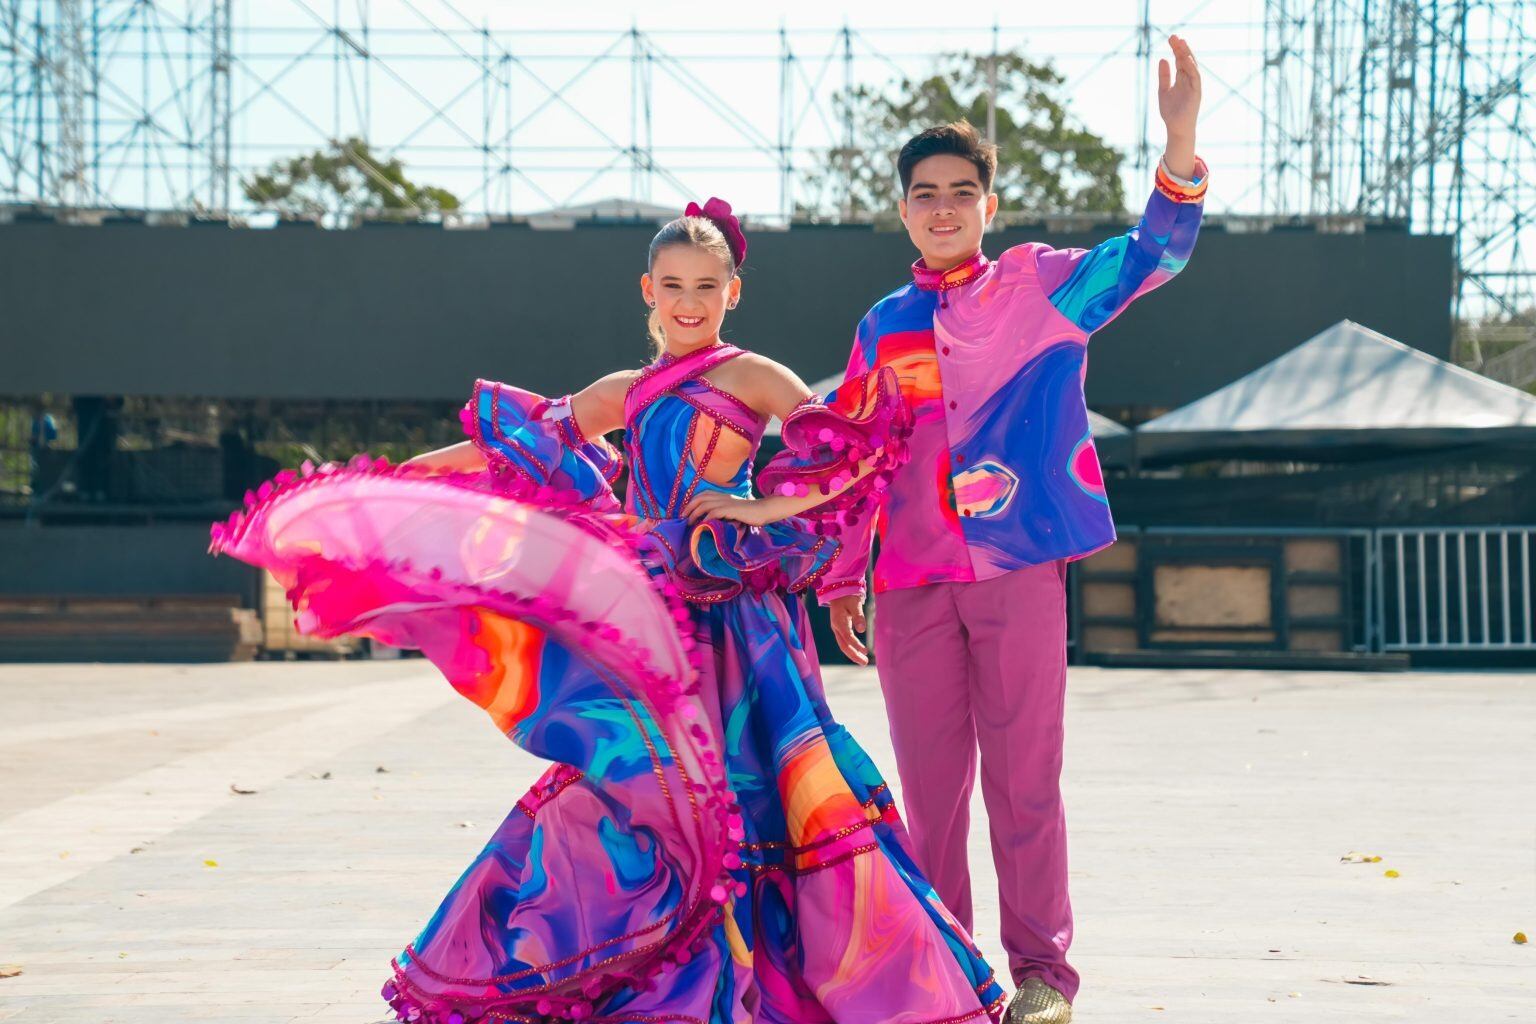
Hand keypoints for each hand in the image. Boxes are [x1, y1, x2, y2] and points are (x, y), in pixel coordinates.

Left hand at [683, 491, 792, 527]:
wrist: (763, 511)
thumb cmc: (749, 514)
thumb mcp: (733, 511)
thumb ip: (722, 514)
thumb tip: (710, 523)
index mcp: (722, 496)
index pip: (702, 494)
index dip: (692, 502)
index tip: (685, 512)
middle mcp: (722, 497)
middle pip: (700, 498)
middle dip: (689, 507)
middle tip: (683, 518)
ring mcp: (727, 502)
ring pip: (705, 504)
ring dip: (694, 513)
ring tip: (690, 523)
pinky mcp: (731, 509)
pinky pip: (714, 512)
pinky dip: (706, 518)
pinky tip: (702, 524)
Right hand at [827, 594, 868, 665]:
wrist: (838, 591)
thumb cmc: (847, 596)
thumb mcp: (855, 603)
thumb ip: (858, 616)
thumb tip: (862, 630)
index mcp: (838, 621)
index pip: (847, 636)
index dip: (856, 645)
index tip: (866, 651)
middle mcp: (836, 627)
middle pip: (843, 645)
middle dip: (854, 655)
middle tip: (865, 663)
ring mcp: (836, 629)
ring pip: (843, 645)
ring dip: (853, 654)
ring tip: (864, 661)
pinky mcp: (839, 629)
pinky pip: (844, 642)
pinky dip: (851, 648)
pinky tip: (859, 652)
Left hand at [1158, 35, 1200, 175]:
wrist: (1176, 129)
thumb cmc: (1171, 112)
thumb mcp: (1163, 90)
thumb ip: (1164, 76)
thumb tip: (1163, 59)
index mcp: (1181, 79)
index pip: (1179, 60)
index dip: (1176, 49)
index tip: (1171, 38)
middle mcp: (1189, 80)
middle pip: (1185, 61)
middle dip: (1180, 48)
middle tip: (1174, 36)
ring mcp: (1194, 86)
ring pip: (1192, 67)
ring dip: (1187, 55)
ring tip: (1181, 44)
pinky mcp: (1196, 93)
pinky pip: (1196, 78)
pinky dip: (1192, 68)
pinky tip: (1186, 59)